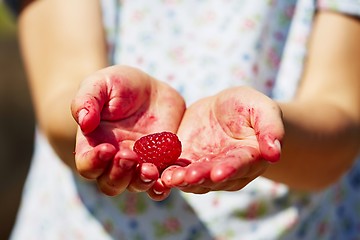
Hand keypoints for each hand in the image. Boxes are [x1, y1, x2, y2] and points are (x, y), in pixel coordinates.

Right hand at [71, 65, 184, 199]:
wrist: (151, 90)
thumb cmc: (119, 85)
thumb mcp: (100, 84)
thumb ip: (87, 100)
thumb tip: (84, 122)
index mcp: (95, 145)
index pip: (88, 165)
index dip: (94, 162)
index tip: (107, 149)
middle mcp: (114, 161)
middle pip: (111, 183)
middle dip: (118, 175)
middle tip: (129, 156)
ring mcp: (139, 164)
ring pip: (135, 185)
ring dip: (141, 181)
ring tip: (150, 169)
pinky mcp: (161, 163)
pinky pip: (161, 181)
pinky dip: (163, 185)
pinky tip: (168, 179)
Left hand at [162, 87, 283, 193]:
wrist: (223, 110)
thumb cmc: (246, 107)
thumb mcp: (261, 108)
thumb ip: (271, 128)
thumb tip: (275, 153)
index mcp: (248, 158)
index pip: (240, 166)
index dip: (230, 169)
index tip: (219, 172)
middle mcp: (227, 170)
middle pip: (213, 177)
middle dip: (200, 177)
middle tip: (188, 177)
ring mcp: (205, 169)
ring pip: (193, 180)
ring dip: (181, 180)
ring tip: (169, 178)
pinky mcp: (185, 164)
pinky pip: (176, 171)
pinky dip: (167, 174)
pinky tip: (157, 173)